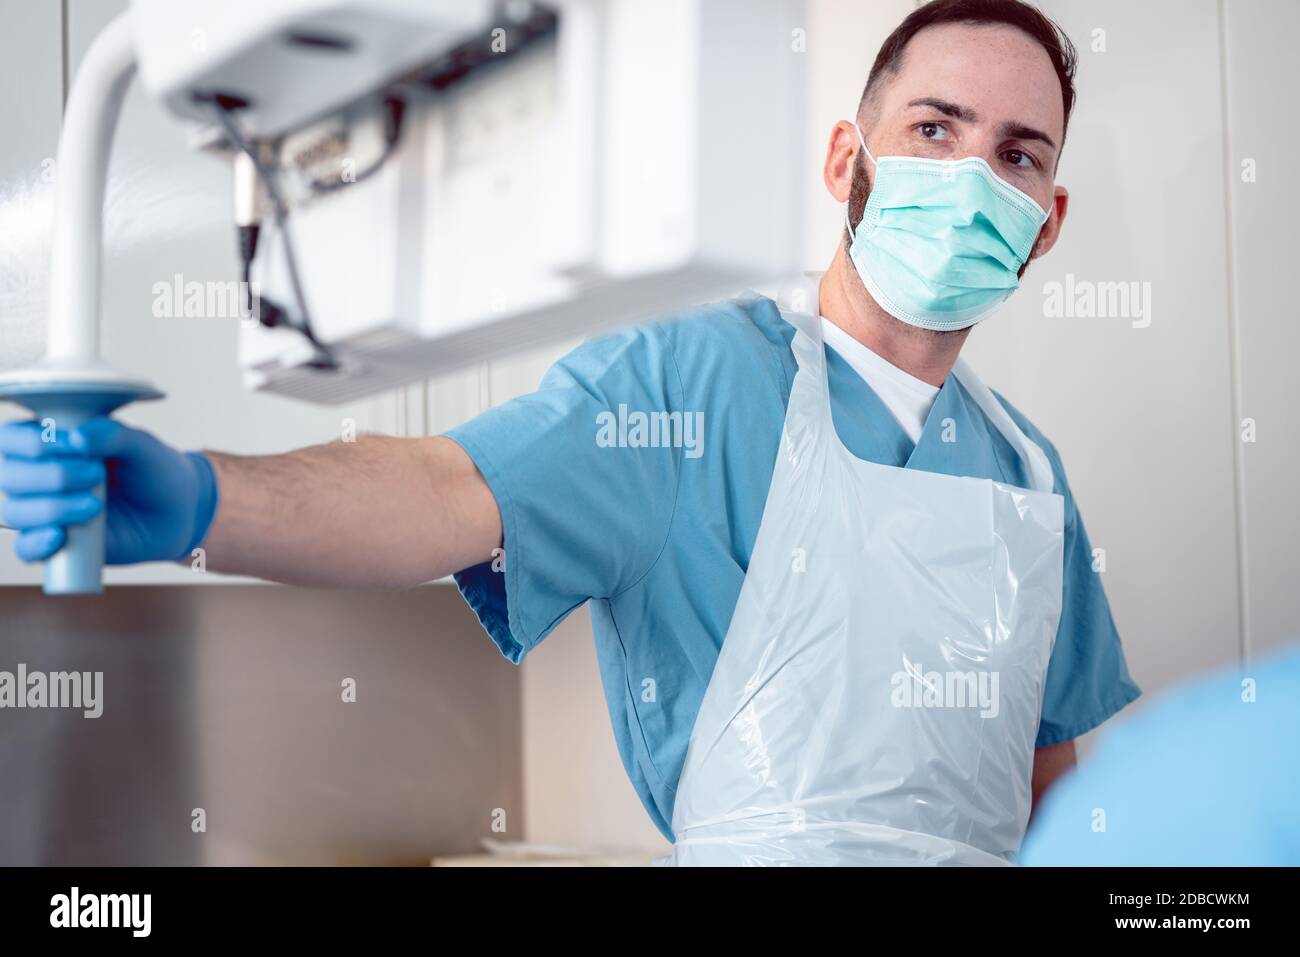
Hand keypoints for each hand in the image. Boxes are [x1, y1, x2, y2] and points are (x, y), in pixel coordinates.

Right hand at [0, 417, 217, 564]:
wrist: (180, 512)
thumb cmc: (154, 471)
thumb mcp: (141, 446)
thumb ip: (112, 434)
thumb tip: (78, 438)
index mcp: (51, 443)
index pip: (12, 438)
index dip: (31, 442)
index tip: (72, 445)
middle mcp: (40, 476)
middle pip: (11, 475)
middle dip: (52, 475)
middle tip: (97, 474)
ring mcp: (46, 511)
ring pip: (16, 512)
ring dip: (51, 508)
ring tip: (96, 505)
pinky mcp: (58, 543)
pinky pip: (26, 549)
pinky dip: (35, 543)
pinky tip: (59, 536)